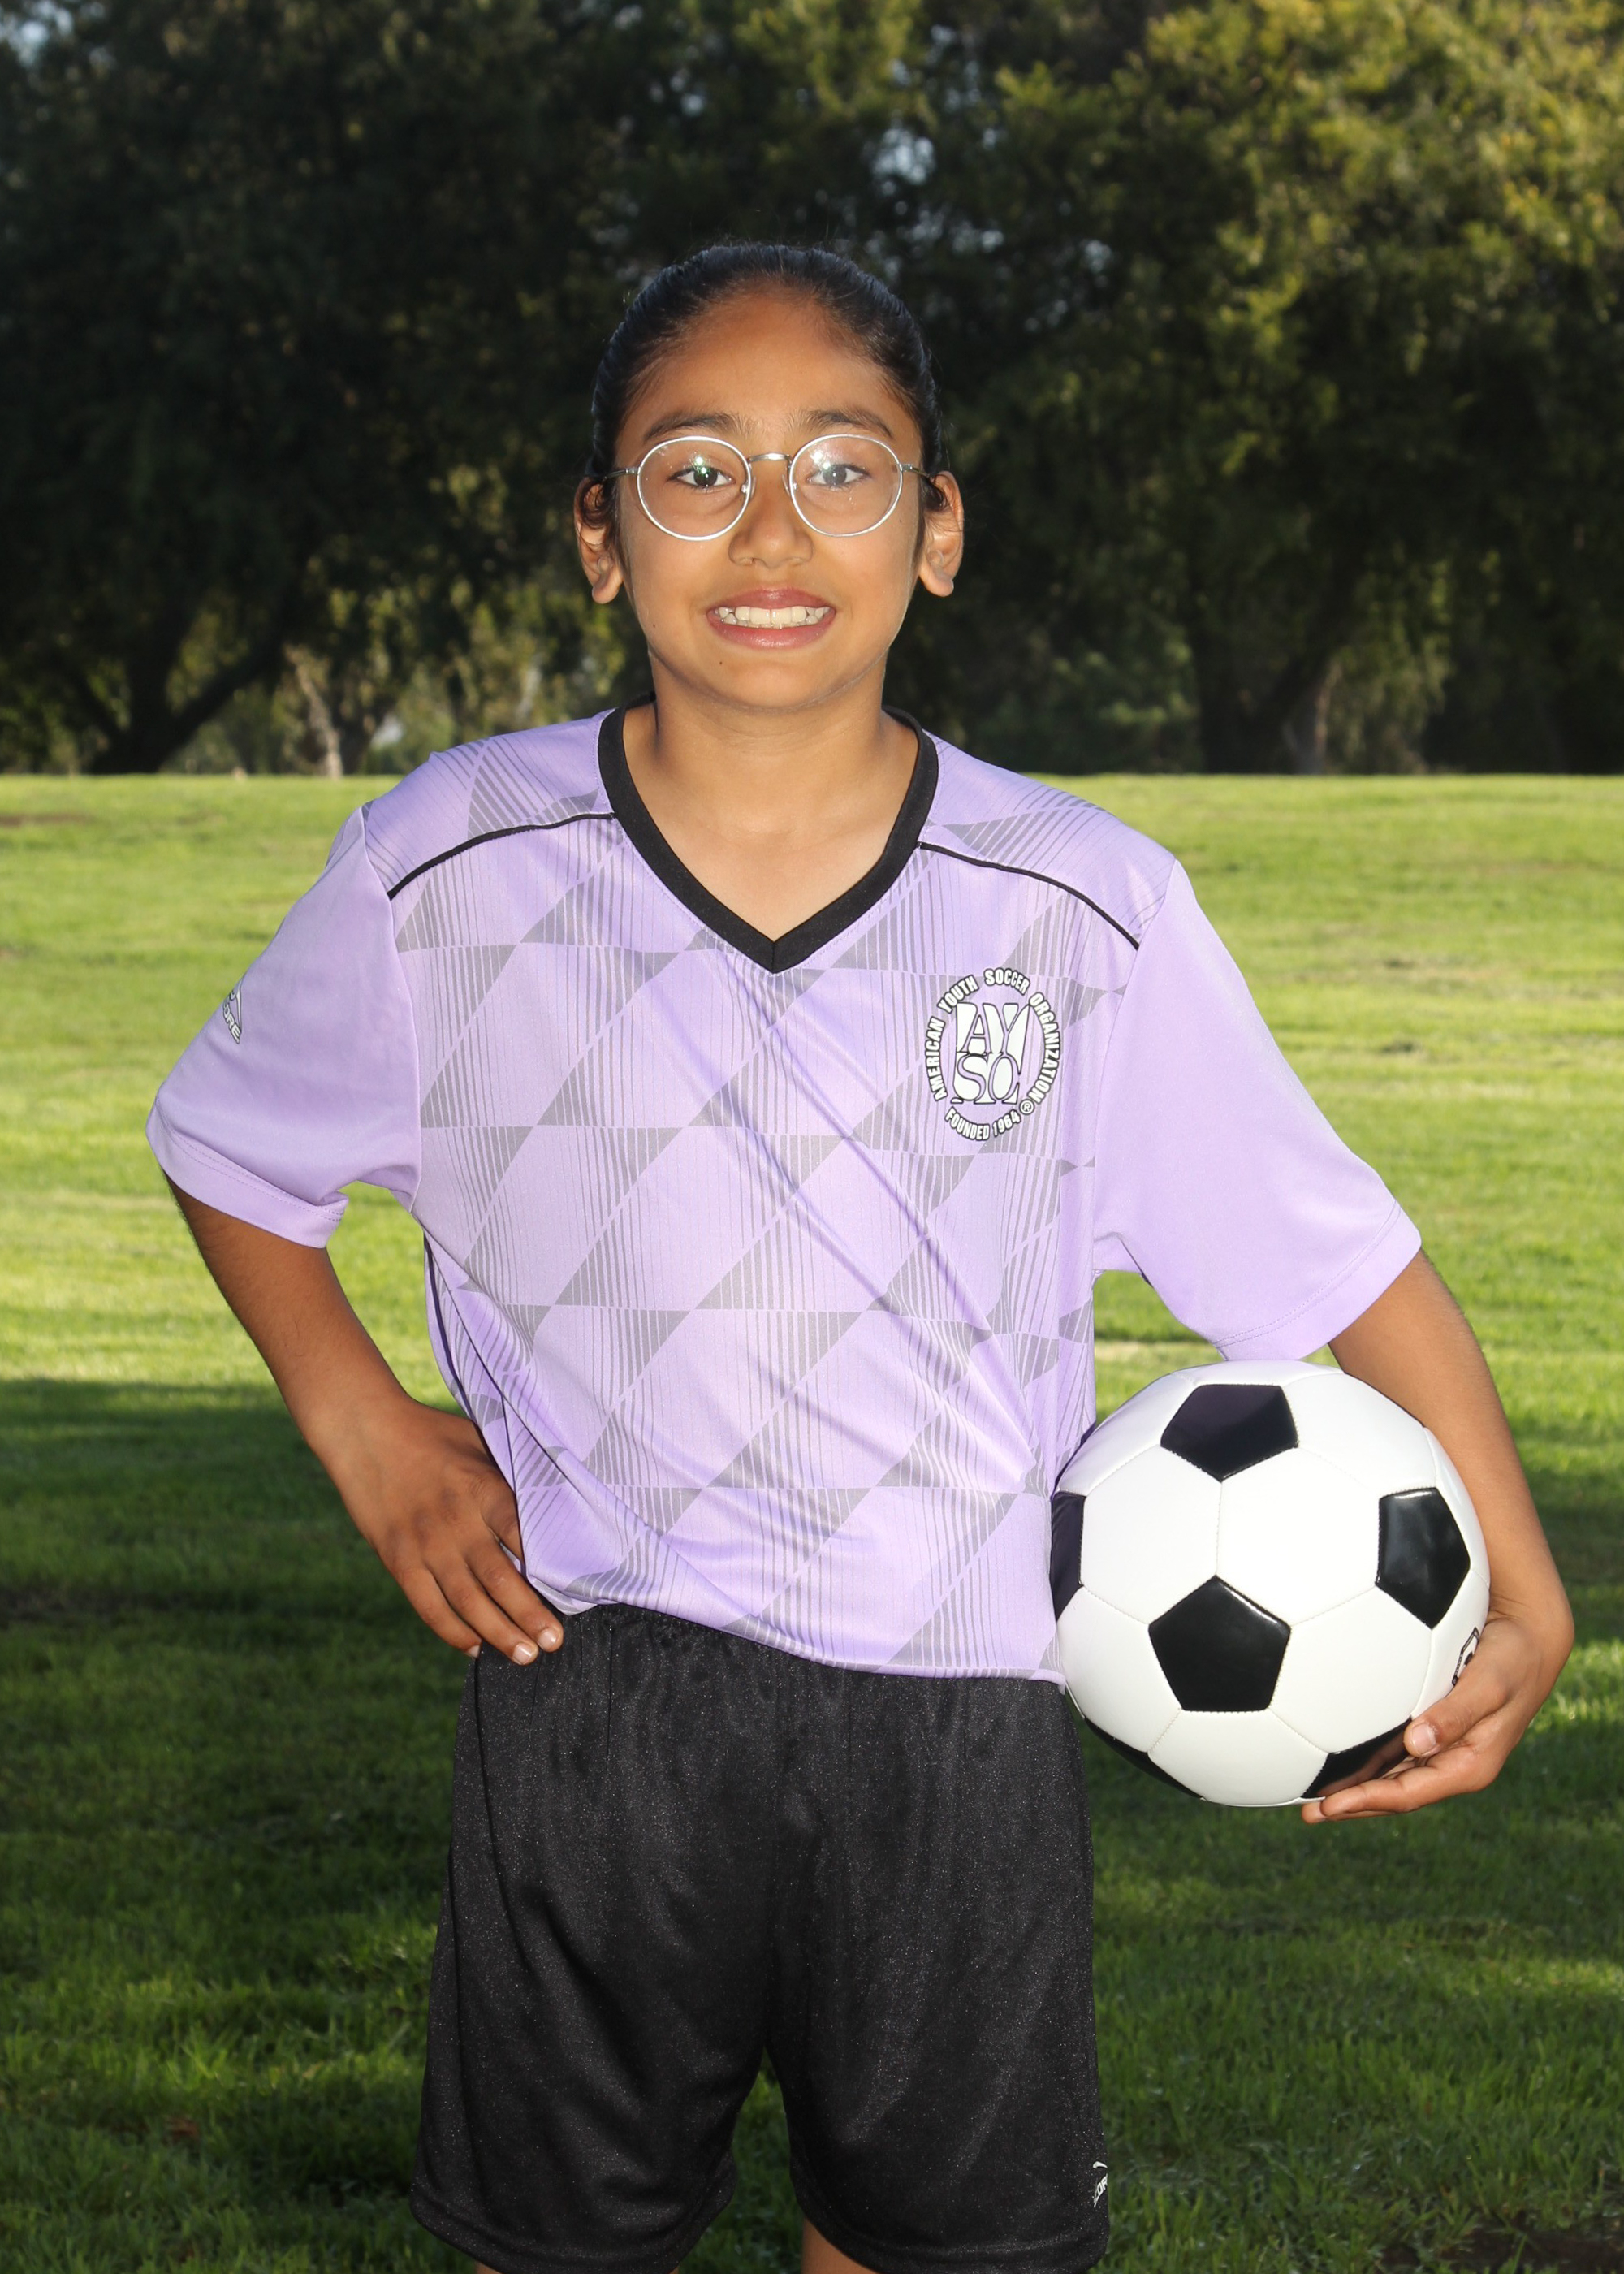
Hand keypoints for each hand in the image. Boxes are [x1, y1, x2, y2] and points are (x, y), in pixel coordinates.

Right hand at [165, 1191, 561, 1667]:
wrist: (366, 1431)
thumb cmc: (434, 1435)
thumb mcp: (480, 1442)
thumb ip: (510, 1476)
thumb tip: (557, 1499)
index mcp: (484, 1489)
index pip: (525, 1537)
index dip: (552, 1570)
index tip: (577, 1594)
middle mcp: (458, 1521)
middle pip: (502, 1578)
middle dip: (531, 1615)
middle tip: (554, 1643)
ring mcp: (425, 1544)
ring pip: (467, 1600)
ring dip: (498, 1632)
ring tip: (524, 1656)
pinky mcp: (398, 1559)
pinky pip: (428, 1605)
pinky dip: (451, 1631)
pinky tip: (474, 1647)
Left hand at [1300, 1605, 1564, 1823]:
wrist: (1529, 1641)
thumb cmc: (1512, 1660)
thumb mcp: (1490, 1684)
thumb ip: (1455, 1714)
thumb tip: (1416, 1743)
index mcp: (1469, 1766)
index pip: (1409, 1793)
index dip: (1368, 1802)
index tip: (1330, 1805)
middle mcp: (1452, 1764)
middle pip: (1394, 1794)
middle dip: (1352, 1805)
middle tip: (1306, 1814)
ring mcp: (1441, 1749)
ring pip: (1390, 1777)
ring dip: (1354, 1788)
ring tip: (1310, 1797)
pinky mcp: (1431, 1729)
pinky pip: (1392, 1752)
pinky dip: (1364, 1760)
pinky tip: (1333, 1756)